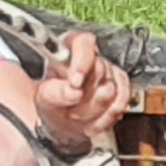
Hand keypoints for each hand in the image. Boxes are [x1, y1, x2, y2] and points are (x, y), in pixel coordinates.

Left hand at [27, 28, 132, 152]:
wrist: (64, 123)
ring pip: (111, 90)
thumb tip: (73, 91)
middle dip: (84, 97)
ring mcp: (108, 71)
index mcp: (67, 50)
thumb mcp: (44, 98)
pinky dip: (107, 116)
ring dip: (93, 111)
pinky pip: (121, 100)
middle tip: (70, 110)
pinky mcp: (120, 86)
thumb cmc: (53, 104)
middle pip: (99, 69)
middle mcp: (90, 57)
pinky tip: (95, 120)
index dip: (82, 61)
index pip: (82, 42)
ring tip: (79, 116)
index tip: (75, 83)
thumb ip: (55, 92)